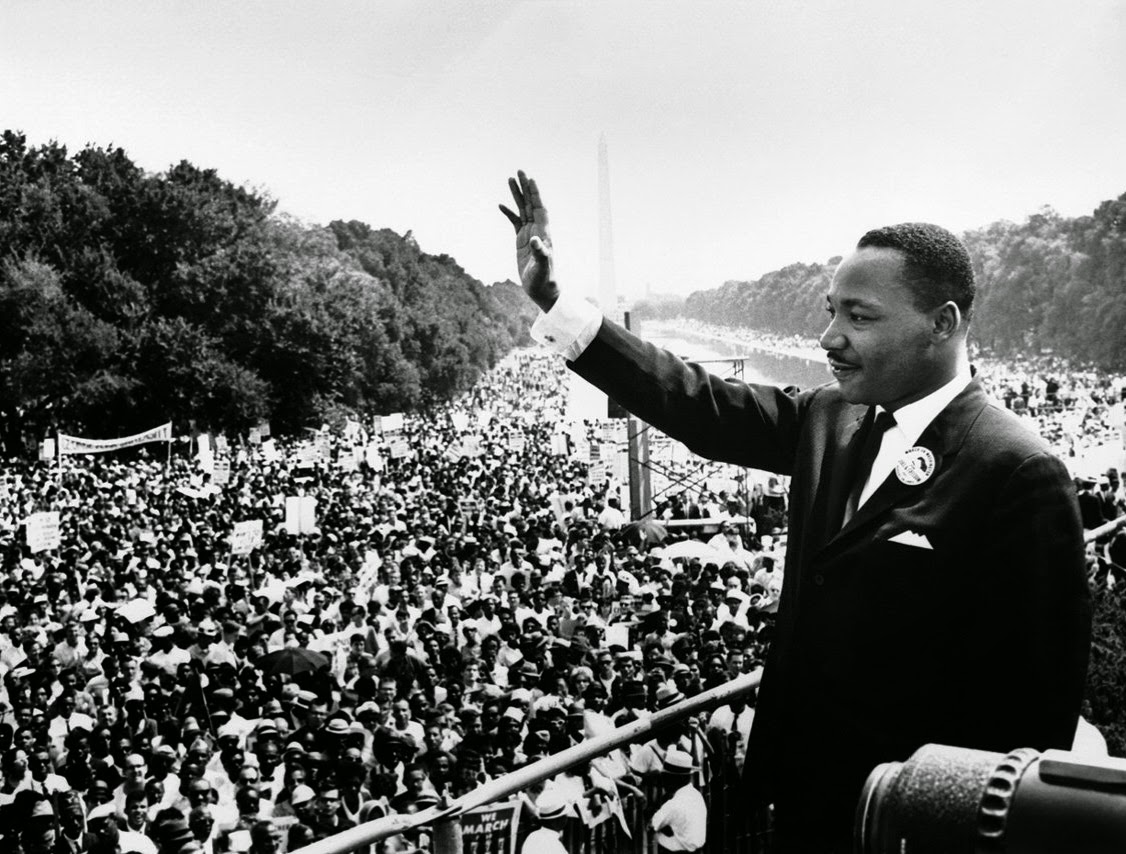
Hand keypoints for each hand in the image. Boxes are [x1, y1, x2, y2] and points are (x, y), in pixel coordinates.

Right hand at [499, 170, 558, 311]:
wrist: (543, 290)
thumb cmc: (545, 280)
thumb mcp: (542, 267)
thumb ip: (540, 253)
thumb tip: (535, 240)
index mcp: (544, 233)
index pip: (540, 208)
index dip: (535, 194)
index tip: (530, 179)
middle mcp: (538, 230)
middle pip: (531, 204)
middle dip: (525, 188)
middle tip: (519, 171)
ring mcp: (529, 234)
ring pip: (523, 210)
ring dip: (517, 195)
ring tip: (510, 180)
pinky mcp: (522, 241)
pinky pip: (515, 222)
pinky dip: (508, 213)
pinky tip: (501, 205)